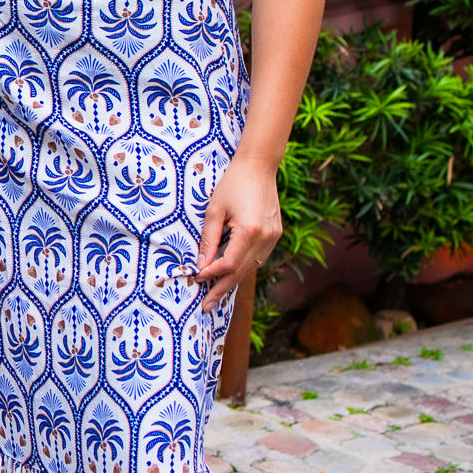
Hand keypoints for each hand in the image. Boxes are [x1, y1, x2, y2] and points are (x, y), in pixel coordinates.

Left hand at [194, 155, 281, 310]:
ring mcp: (274, 237)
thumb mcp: (214, 211)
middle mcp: (265, 237)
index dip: (211, 275)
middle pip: (241, 272)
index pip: (228, 264)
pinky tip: (231, 276)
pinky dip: (243, 268)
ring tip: (217, 295)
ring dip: (233, 281)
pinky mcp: (276, 234)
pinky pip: (258, 258)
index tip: (196, 280)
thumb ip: (208, 240)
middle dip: (222, 289)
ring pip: (251, 268)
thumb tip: (201, 266)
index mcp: (250, 231)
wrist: (259, 166)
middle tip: (206, 306)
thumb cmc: (232, 184)